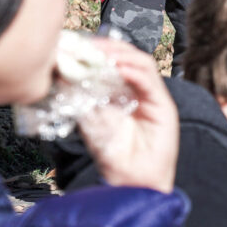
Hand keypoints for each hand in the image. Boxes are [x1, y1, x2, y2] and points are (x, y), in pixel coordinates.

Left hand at [81, 39, 177, 192]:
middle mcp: (141, 91)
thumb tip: (62, 71)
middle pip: (130, 56)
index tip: (76, 45)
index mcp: (124, 91)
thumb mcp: (90, 118)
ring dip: (121, 55)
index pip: (115, 60)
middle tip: (87, 46)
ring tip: (102, 55)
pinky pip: (151, 82)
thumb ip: (80, 96)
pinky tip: (118, 69)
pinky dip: (135, 72)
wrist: (131, 180)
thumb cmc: (113, 154)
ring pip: (143, 63)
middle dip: (108, 47)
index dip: (98, 49)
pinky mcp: (165, 108)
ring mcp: (154, 98)